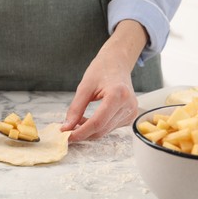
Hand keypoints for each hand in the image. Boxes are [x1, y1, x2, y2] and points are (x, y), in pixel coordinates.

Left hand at [61, 20, 147, 140]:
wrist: (117, 62)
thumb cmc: (101, 69)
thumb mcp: (84, 86)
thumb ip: (75, 108)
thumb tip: (66, 127)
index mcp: (118, 95)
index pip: (97, 122)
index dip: (80, 132)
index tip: (66, 136)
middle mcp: (128, 105)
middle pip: (101, 129)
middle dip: (82, 133)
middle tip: (65, 131)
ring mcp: (131, 112)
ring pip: (105, 131)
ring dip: (88, 131)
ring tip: (75, 121)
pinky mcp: (130, 116)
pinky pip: (109, 128)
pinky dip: (96, 127)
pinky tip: (87, 120)